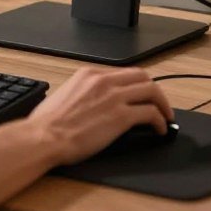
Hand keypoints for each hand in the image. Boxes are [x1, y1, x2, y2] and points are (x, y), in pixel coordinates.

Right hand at [25, 67, 173, 165]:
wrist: (44, 137)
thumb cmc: (47, 124)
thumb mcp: (65, 95)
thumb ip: (83, 93)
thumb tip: (93, 103)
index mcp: (88, 74)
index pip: (121, 73)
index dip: (135, 85)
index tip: (139, 95)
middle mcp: (103, 80)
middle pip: (141, 76)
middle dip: (154, 90)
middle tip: (158, 102)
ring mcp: (114, 96)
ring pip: (151, 90)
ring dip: (162, 103)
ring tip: (166, 116)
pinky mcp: (121, 116)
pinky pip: (150, 114)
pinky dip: (160, 121)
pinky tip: (160, 129)